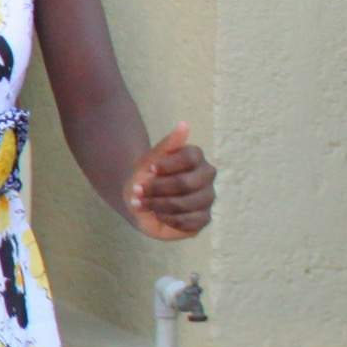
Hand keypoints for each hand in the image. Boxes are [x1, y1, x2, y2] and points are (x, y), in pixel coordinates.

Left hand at [124, 125, 215, 240]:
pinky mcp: (203, 219)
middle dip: (157, 189)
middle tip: (138, 190)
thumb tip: (184, 124)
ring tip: (143, 203)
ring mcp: (208, 198)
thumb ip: (167, 144)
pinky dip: (167, 219)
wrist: (138, 200)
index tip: (150, 169)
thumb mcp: (150, 160)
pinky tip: (158, 214)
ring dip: (157, 205)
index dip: (166, 166)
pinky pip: (188, 222)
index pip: (190, 158)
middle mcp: (207, 177)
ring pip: (186, 204)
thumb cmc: (146, 177)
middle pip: (186, 183)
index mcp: (197, 157)